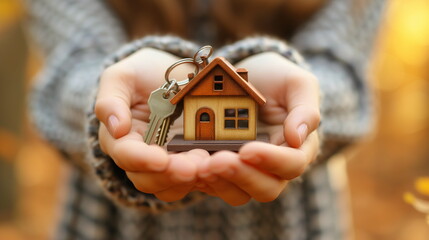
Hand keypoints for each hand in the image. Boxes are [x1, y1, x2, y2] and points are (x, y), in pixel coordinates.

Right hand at [95, 48, 208, 201]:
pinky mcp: (187, 163)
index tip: (161, 159)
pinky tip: (216, 166)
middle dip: (169, 176)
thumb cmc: (143, 74)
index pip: (125, 154)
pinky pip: (192, 182)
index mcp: (120, 137)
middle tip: (193, 167)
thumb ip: (111, 100)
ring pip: (169, 187)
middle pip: (146, 180)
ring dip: (187, 181)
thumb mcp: (123, 76)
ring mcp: (166, 162)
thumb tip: (116, 129)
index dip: (141, 159)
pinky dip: (204, 179)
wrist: (172, 75)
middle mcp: (140, 157)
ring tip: (207, 166)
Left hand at [197, 52, 320, 204]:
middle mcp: (271, 167)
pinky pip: (210, 185)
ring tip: (200, 165)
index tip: (248, 149)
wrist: (247, 76)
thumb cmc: (276, 79)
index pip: (292, 165)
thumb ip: (305, 109)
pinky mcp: (220, 170)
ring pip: (236, 193)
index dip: (272, 161)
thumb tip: (297, 139)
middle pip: (265, 189)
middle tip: (218, 161)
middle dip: (242, 176)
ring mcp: (245, 171)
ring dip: (218, 182)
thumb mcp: (296, 83)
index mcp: (296, 149)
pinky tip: (186, 166)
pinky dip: (199, 179)